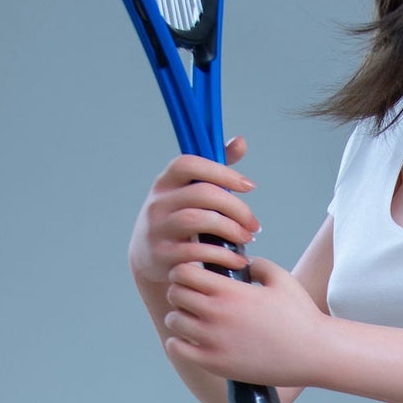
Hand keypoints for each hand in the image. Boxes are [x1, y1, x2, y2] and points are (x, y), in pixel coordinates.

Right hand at [128, 133, 258, 285]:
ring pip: (198, 220)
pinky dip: (223, 255)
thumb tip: (240, 141)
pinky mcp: (162, 257)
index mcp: (165, 183)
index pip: (189, 164)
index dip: (222, 172)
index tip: (249, 186)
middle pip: (201, 193)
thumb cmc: (178, 222)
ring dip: (230, 229)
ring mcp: (157, 230)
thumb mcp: (188, 195)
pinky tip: (237, 259)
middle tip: (254, 224)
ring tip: (247, 238)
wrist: (148, 261)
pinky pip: (196, 252)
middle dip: (236, 208)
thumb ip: (215, 170)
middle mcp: (158, 203)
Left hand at [164, 253, 327, 390]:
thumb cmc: (301, 314)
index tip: (195, 276)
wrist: (314, 353)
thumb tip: (241, 263)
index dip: (185, 271)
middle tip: (193, 296)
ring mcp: (213, 341)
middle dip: (181, 291)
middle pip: (175, 294)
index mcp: (230, 291)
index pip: (183, 272)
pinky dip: (178, 342)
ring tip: (193, 318)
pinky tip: (191, 340)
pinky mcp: (215, 364)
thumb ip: (256, 265)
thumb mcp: (281, 279)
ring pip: (173, 321)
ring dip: (180, 316)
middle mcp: (217, 314)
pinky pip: (176, 348)